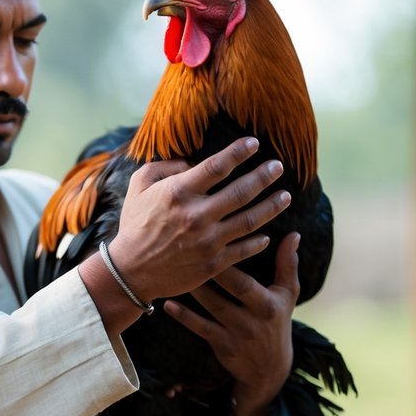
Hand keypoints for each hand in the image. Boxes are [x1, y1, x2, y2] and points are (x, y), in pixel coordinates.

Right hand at [105, 137, 291, 301]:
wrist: (130, 271)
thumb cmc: (134, 225)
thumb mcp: (138, 187)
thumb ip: (164, 167)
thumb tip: (193, 162)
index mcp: (178, 193)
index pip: (217, 166)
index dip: (239, 152)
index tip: (254, 144)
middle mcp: (197, 216)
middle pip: (242, 191)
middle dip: (264, 176)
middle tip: (278, 166)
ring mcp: (208, 241)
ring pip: (251, 219)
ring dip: (272, 205)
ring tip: (285, 195)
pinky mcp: (214, 263)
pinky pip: (245, 249)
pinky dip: (259, 240)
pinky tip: (267, 233)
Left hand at [165, 232, 300, 410]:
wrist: (269, 369)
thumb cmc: (276, 322)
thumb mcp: (287, 295)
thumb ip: (288, 264)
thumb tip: (294, 234)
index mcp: (268, 304)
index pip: (247, 280)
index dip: (232, 261)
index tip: (213, 241)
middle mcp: (253, 319)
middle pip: (230, 290)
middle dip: (210, 270)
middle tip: (189, 249)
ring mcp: (237, 334)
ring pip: (211, 307)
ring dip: (194, 288)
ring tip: (174, 269)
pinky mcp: (222, 346)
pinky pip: (200, 328)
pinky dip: (183, 316)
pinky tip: (168, 303)